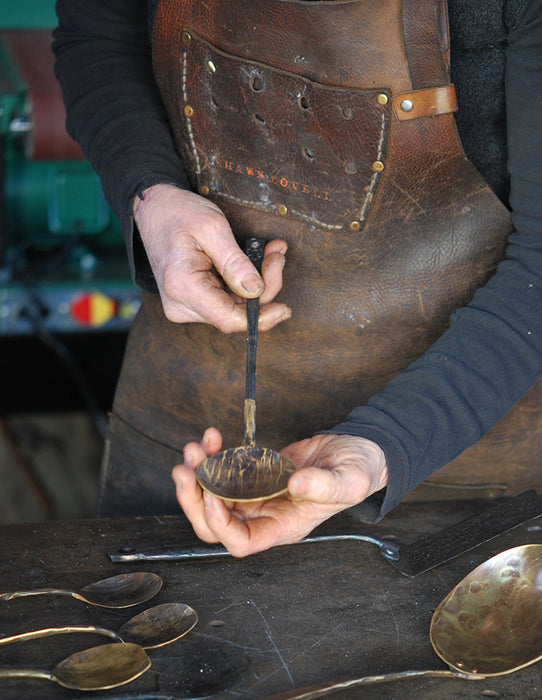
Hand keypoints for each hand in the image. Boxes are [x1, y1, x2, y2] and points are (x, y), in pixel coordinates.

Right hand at [133, 184, 291, 332]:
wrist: (154, 210)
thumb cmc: (178, 213)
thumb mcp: (211, 227)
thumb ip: (235, 262)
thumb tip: (257, 290)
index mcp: (182, 286)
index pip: (228, 319)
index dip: (260, 318)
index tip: (284, 308)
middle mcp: (181, 304)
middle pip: (235, 313)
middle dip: (264, 287)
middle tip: (276, 254)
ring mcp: (185, 305)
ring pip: (235, 307)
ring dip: (258, 282)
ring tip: (270, 251)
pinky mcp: (193, 301)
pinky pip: (227, 300)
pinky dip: (245, 282)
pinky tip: (256, 259)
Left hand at [172, 429, 387, 556]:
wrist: (357, 452)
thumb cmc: (358, 472)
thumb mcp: (349, 479)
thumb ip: (326, 485)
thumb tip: (295, 483)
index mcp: (285, 526)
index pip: (241, 541)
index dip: (220, 524)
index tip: (213, 495)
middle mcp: (265, 515)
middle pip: (215, 524)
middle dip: (194, 499)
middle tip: (184, 470)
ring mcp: (257, 494)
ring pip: (213, 496)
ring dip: (198, 474)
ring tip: (195, 447)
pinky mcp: (254, 474)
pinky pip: (224, 472)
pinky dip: (213, 456)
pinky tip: (213, 437)